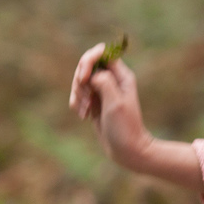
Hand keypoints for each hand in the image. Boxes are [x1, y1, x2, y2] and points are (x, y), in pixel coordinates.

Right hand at [69, 44, 150, 169]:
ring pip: (80, 80)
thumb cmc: (125, 128)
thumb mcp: (115, 103)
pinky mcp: (94, 101)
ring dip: (77, 94)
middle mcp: (112, 80)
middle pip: (87, 65)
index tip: (84, 79)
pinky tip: (82, 116)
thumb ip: (104, 82)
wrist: (127, 150)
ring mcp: (102, 90)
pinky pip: (79, 94)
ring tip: (84, 112)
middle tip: (86, 100)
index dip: (88, 61)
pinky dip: (76, 103)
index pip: (101, 53)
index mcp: (121, 76)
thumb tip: (92, 73)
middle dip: (80, 81)